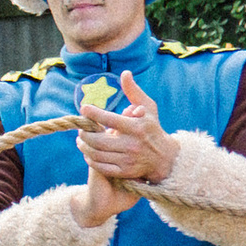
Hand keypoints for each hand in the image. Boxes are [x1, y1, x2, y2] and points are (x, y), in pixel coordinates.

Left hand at [74, 69, 174, 221]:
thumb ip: (134, 91)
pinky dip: (90, 159)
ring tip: (80, 140)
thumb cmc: (152, 128)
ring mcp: (127, 159)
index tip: (84, 108)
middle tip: (81, 128)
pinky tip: (88, 152)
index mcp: (135, 127)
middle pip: (97, 139)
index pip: (108, 119)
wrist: (164, 158)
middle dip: (84, 133)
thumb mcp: (148, 108)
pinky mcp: (124, 171)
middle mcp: (131, 144)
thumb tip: (124, 73)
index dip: (92, 113)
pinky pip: (101, 166)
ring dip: (84, 146)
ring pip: (96, 153)